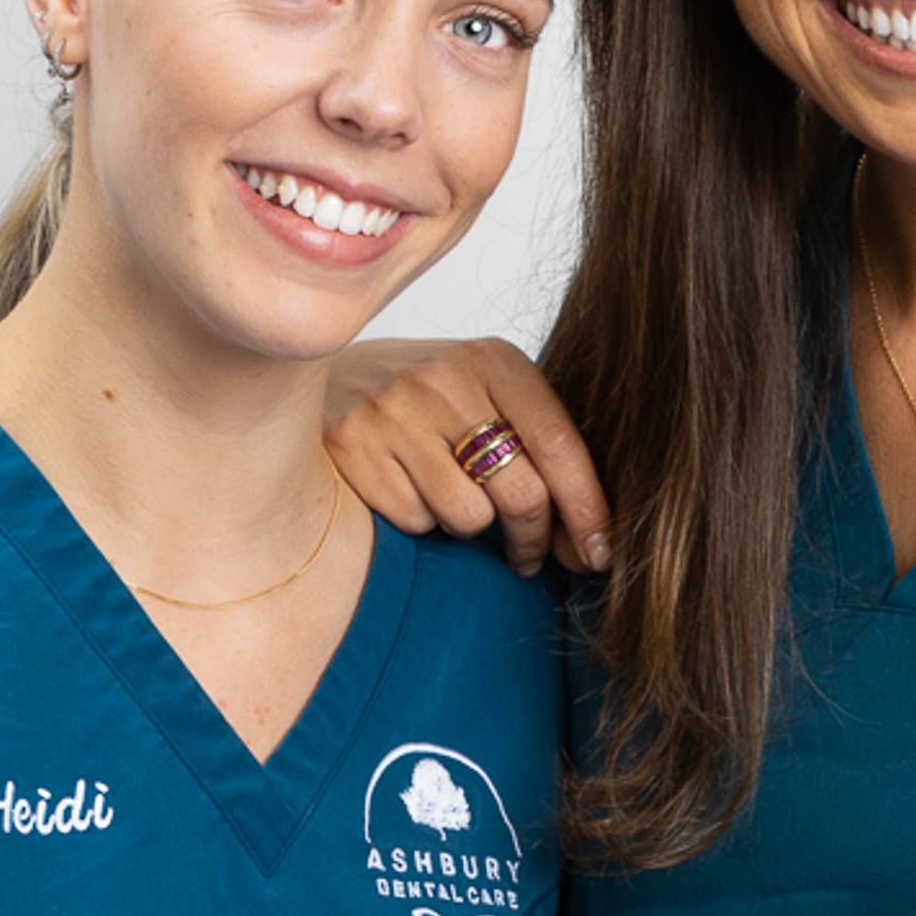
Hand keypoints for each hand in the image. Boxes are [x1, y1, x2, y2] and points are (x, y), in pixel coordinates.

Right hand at [320, 337, 609, 579]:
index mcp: (493, 360)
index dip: (588, 510)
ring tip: (450, 499)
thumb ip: (534, 438)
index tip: (599, 552)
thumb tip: (590, 534)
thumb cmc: (423, 395)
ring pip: (468, 517)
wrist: (317, 367)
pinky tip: (405, 488)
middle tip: (531, 555)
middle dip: (535, 539)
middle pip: (522, 493)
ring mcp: (394, 413)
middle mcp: (444, 380)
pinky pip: (415, 521)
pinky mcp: (352, 448)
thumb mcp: (482, 389)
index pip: (560, 445)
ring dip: (469, 526)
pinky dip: (419, 520)